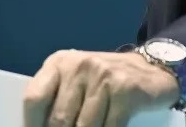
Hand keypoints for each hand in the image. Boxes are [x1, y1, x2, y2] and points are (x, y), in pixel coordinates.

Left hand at [23, 49, 179, 126]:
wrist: (153, 70)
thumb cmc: (107, 81)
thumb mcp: (77, 81)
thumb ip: (59, 101)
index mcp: (59, 64)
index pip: (34, 98)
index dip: (32, 126)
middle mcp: (78, 65)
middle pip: (58, 118)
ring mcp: (102, 76)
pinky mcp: (125, 89)